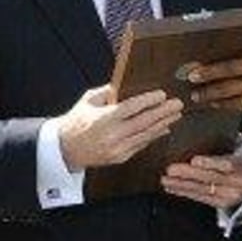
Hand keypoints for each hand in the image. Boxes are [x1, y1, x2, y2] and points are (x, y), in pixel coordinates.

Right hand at [58, 85, 182, 172]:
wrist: (64, 150)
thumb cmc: (76, 122)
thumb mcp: (88, 101)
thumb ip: (107, 91)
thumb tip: (123, 83)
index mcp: (103, 119)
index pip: (131, 108)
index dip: (148, 101)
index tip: (162, 94)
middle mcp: (112, 135)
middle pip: (143, 122)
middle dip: (163, 112)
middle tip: (177, 104)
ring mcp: (117, 149)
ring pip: (145, 135)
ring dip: (163, 124)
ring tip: (176, 115)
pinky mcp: (119, 158)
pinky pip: (141, 145)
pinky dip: (154, 136)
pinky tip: (164, 128)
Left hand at [161, 137, 241, 209]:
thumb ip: (231, 136)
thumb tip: (217, 120)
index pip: (227, 164)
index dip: (210, 163)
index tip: (194, 160)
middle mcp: (236, 183)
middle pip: (210, 178)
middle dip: (188, 174)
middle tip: (170, 169)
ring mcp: (228, 195)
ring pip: (202, 190)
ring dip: (181, 185)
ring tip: (165, 179)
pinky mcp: (220, 204)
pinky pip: (200, 198)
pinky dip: (184, 193)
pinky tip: (172, 187)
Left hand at [189, 39, 241, 121]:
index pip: (231, 66)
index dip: (211, 70)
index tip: (195, 72)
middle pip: (228, 85)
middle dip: (207, 88)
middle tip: (191, 90)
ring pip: (234, 100)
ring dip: (215, 101)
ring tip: (201, 101)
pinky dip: (232, 108)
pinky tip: (222, 107)